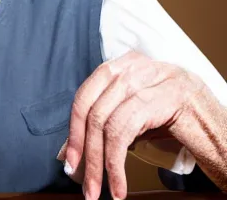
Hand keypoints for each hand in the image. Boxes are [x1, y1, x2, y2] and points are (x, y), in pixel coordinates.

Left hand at [64, 51, 203, 199]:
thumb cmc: (183, 128)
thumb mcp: (138, 121)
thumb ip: (105, 126)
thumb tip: (69, 150)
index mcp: (126, 65)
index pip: (86, 95)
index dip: (74, 131)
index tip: (69, 162)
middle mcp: (138, 65)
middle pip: (93, 108)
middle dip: (83, 150)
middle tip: (84, 183)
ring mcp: (154, 76)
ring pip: (106, 121)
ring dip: (98, 162)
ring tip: (99, 190)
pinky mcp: (169, 96)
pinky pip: (125, 130)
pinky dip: (116, 163)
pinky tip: (119, 186)